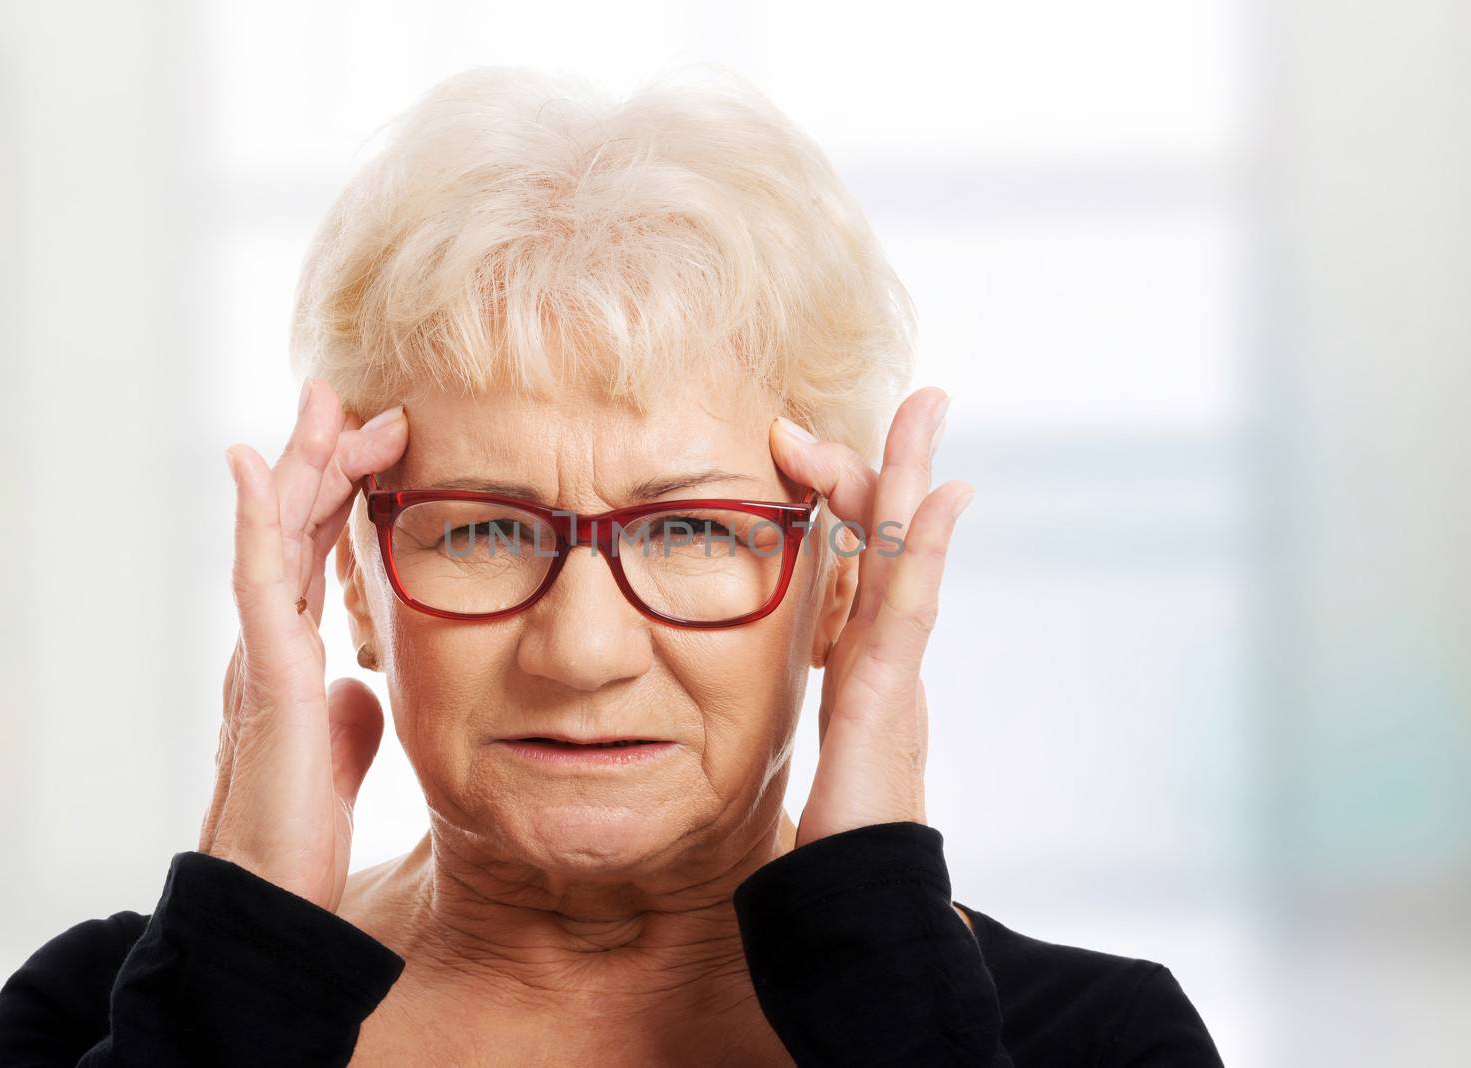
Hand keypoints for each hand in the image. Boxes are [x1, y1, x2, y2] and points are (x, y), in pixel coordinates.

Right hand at [198, 378, 408, 910]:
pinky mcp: (264, 674)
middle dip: (324, 457)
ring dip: (300, 464)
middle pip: (295, 526)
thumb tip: (360, 688)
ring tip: (321, 403)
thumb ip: (347, 711)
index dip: (343, 492)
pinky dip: (254, 518)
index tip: (381, 442)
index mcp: (294, 653)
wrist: (271, 892)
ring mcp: (261, 651)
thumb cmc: (299, 828)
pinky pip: (255, 579)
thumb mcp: (340, 752)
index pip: (317, 551)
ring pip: (275, 534)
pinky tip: (255, 465)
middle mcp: (270, 640)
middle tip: (352, 396)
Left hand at [770, 388, 972, 847]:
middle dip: (898, 462)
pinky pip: (909, 608)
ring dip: (913, 476)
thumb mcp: (813, 746)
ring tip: (929, 409)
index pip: (858, 557)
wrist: (858, 896)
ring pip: (905, 554)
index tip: (816, 445)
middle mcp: (885, 652)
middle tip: (920, 395)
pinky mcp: (890, 695)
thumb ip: (813, 708)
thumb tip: (805, 677)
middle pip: (892, 538)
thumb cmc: (834, 834)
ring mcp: (894, 669)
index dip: (846, 498)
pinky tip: (940, 496)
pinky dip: (922, 548)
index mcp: (861, 658)